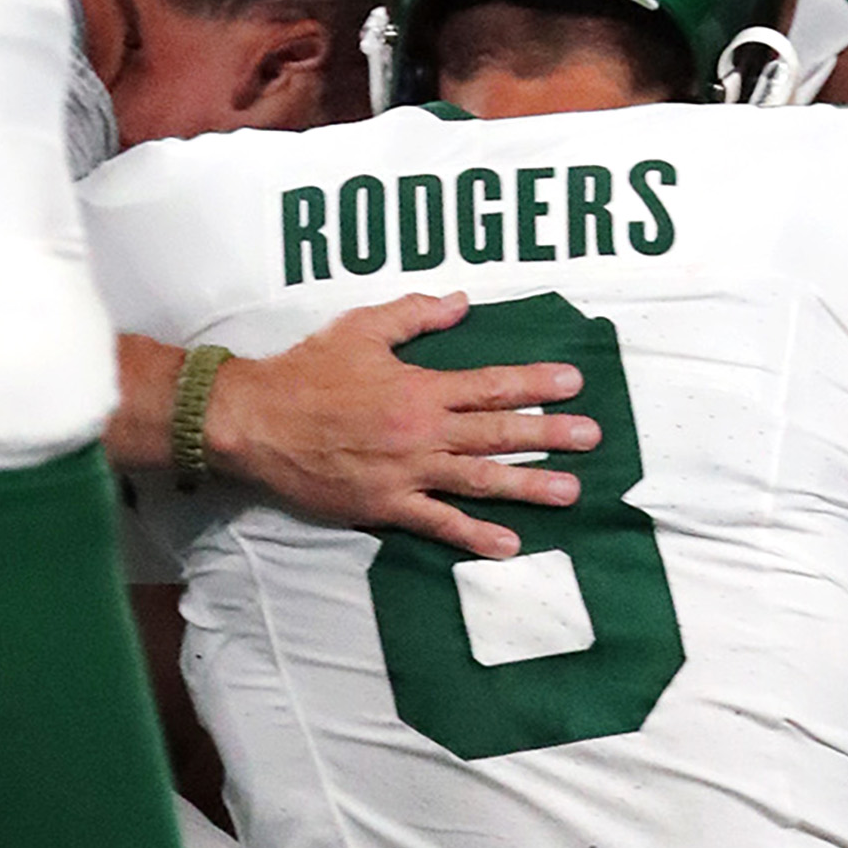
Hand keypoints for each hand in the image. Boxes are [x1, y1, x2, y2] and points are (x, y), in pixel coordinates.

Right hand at [205, 292, 598, 558]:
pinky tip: (509, 545)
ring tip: (569, 492)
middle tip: (592, 438)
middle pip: (498, 433)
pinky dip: (474, 536)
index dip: (536, 384)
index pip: (492, 385)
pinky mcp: (385, 505)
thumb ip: (416, 315)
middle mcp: (422, 431)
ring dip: (528, 486)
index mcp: (420, 386)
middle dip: (550, 435)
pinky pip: (438, 523)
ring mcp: (407, 472)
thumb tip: (461, 302)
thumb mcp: (362, 328)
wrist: (255, 420)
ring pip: (479, 480)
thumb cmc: (305, 371)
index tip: (574, 384)